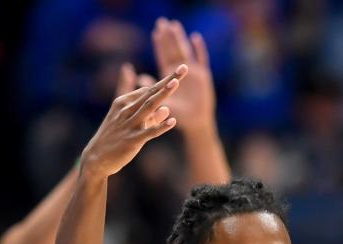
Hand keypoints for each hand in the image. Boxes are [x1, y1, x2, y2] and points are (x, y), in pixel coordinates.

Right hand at [80, 64, 187, 178]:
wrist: (97, 157)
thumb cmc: (113, 135)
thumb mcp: (122, 115)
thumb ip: (138, 104)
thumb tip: (154, 96)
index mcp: (123, 101)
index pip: (148, 90)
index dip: (165, 81)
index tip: (181, 70)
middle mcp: (125, 110)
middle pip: (151, 92)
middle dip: (168, 80)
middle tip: (183, 67)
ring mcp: (129, 124)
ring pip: (149, 107)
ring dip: (163, 95)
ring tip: (176, 83)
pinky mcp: (131, 140)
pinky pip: (148, 132)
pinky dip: (160, 126)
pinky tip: (172, 121)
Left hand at [151, 18, 215, 132]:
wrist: (195, 121)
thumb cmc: (178, 114)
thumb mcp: (163, 101)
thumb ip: (152, 89)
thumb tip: (139, 78)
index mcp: (171, 77)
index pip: (163, 57)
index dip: (160, 45)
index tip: (156, 32)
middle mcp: (182, 72)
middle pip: (173, 50)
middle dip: (168, 37)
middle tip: (162, 22)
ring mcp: (193, 72)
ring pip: (185, 51)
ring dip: (179, 38)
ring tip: (173, 25)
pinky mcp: (204, 76)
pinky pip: (202, 58)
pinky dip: (199, 48)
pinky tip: (195, 37)